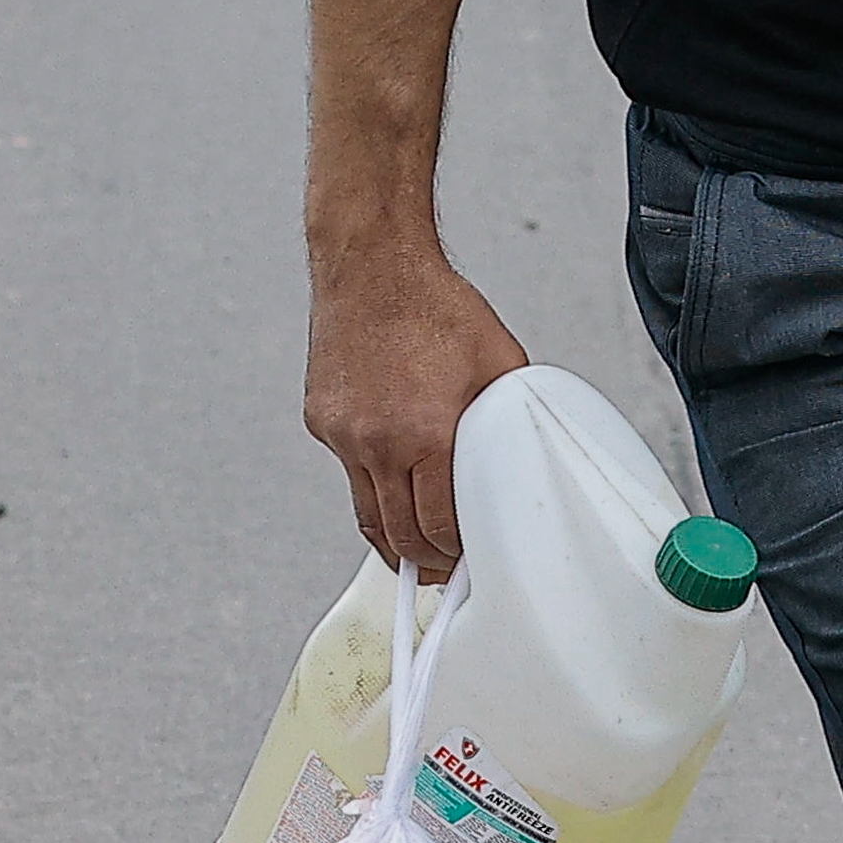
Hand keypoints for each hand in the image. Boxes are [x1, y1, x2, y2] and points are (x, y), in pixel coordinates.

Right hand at [303, 248, 526, 579]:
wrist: (372, 267)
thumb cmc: (437, 307)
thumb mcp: (500, 363)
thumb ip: (509, 418)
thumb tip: (521, 456)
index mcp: (427, 433)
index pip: (441, 526)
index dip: (458, 554)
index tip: (472, 563)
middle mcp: (378, 443)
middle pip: (399, 535)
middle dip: (426, 563)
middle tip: (447, 574)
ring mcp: (343, 437)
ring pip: (366, 514)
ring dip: (393, 540)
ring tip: (418, 556)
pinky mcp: (322, 424)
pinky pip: (350, 472)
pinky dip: (373, 485)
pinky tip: (396, 478)